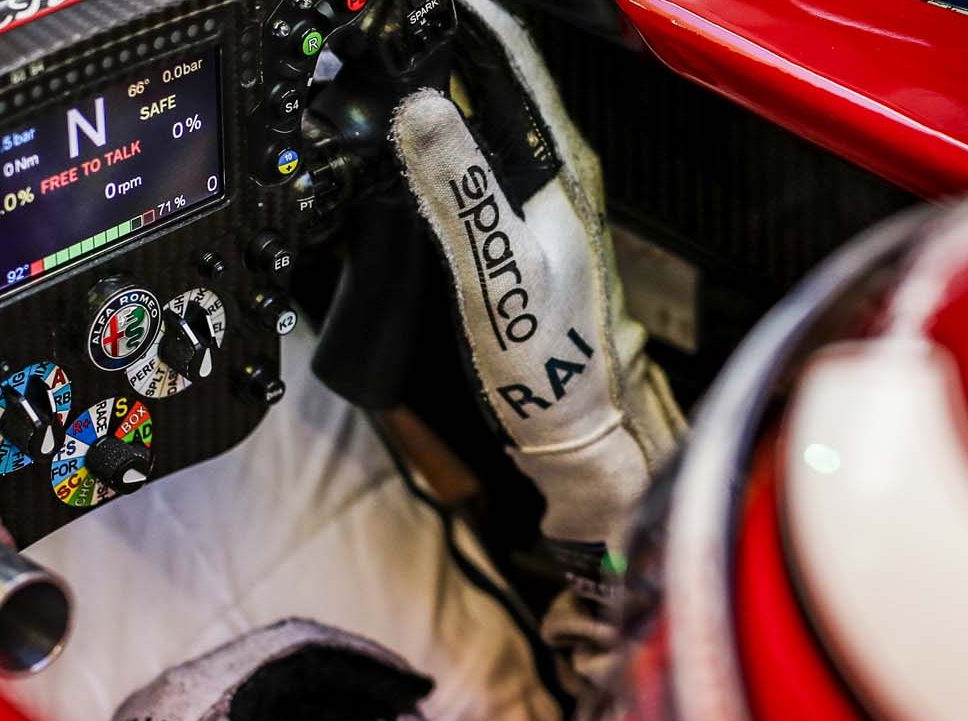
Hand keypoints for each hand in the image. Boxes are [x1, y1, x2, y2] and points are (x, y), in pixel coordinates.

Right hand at [390, 0, 685, 571]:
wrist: (577, 430)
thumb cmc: (552, 363)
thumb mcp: (496, 270)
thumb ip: (459, 188)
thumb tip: (421, 108)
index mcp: (560, 169)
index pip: (513, 62)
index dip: (470, 19)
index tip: (423, 2)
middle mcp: (557, 176)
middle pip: (499, 80)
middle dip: (448, 41)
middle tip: (390, 27)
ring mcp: (541, 202)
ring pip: (488, 119)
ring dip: (445, 84)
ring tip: (393, 61)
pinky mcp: (521, 230)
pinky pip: (480, 162)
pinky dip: (447, 137)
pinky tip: (416, 140)